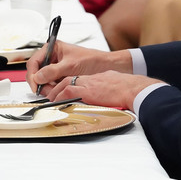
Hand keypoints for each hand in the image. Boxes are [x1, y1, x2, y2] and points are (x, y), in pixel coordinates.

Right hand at [26, 41, 132, 95]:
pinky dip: (52, 89)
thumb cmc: (91, 60)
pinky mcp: (60, 75)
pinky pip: (50, 84)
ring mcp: (55, 67)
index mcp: (52, 48)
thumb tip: (37, 77)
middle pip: (36, 72)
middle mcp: (52, 57)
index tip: (35, 85)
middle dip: (40, 83)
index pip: (34, 61)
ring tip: (55, 91)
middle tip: (45, 92)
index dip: (32, 74)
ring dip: (47, 87)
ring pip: (43, 80)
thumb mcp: (70, 66)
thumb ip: (53, 71)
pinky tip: (58, 90)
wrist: (104, 66)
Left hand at [44, 70, 163, 108]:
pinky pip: (67, 92)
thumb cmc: (127, 88)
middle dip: (57, 87)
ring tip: (49, 99)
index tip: (60, 90)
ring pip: (64, 84)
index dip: (66, 84)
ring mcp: (87, 84)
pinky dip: (59, 96)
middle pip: (67, 79)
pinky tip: (55, 101)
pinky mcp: (86, 91)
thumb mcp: (113, 85)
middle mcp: (89, 79)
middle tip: (50, 94)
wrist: (132, 88)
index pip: (76, 78)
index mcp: (96, 77)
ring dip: (55, 92)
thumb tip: (103, 95)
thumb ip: (105, 88)